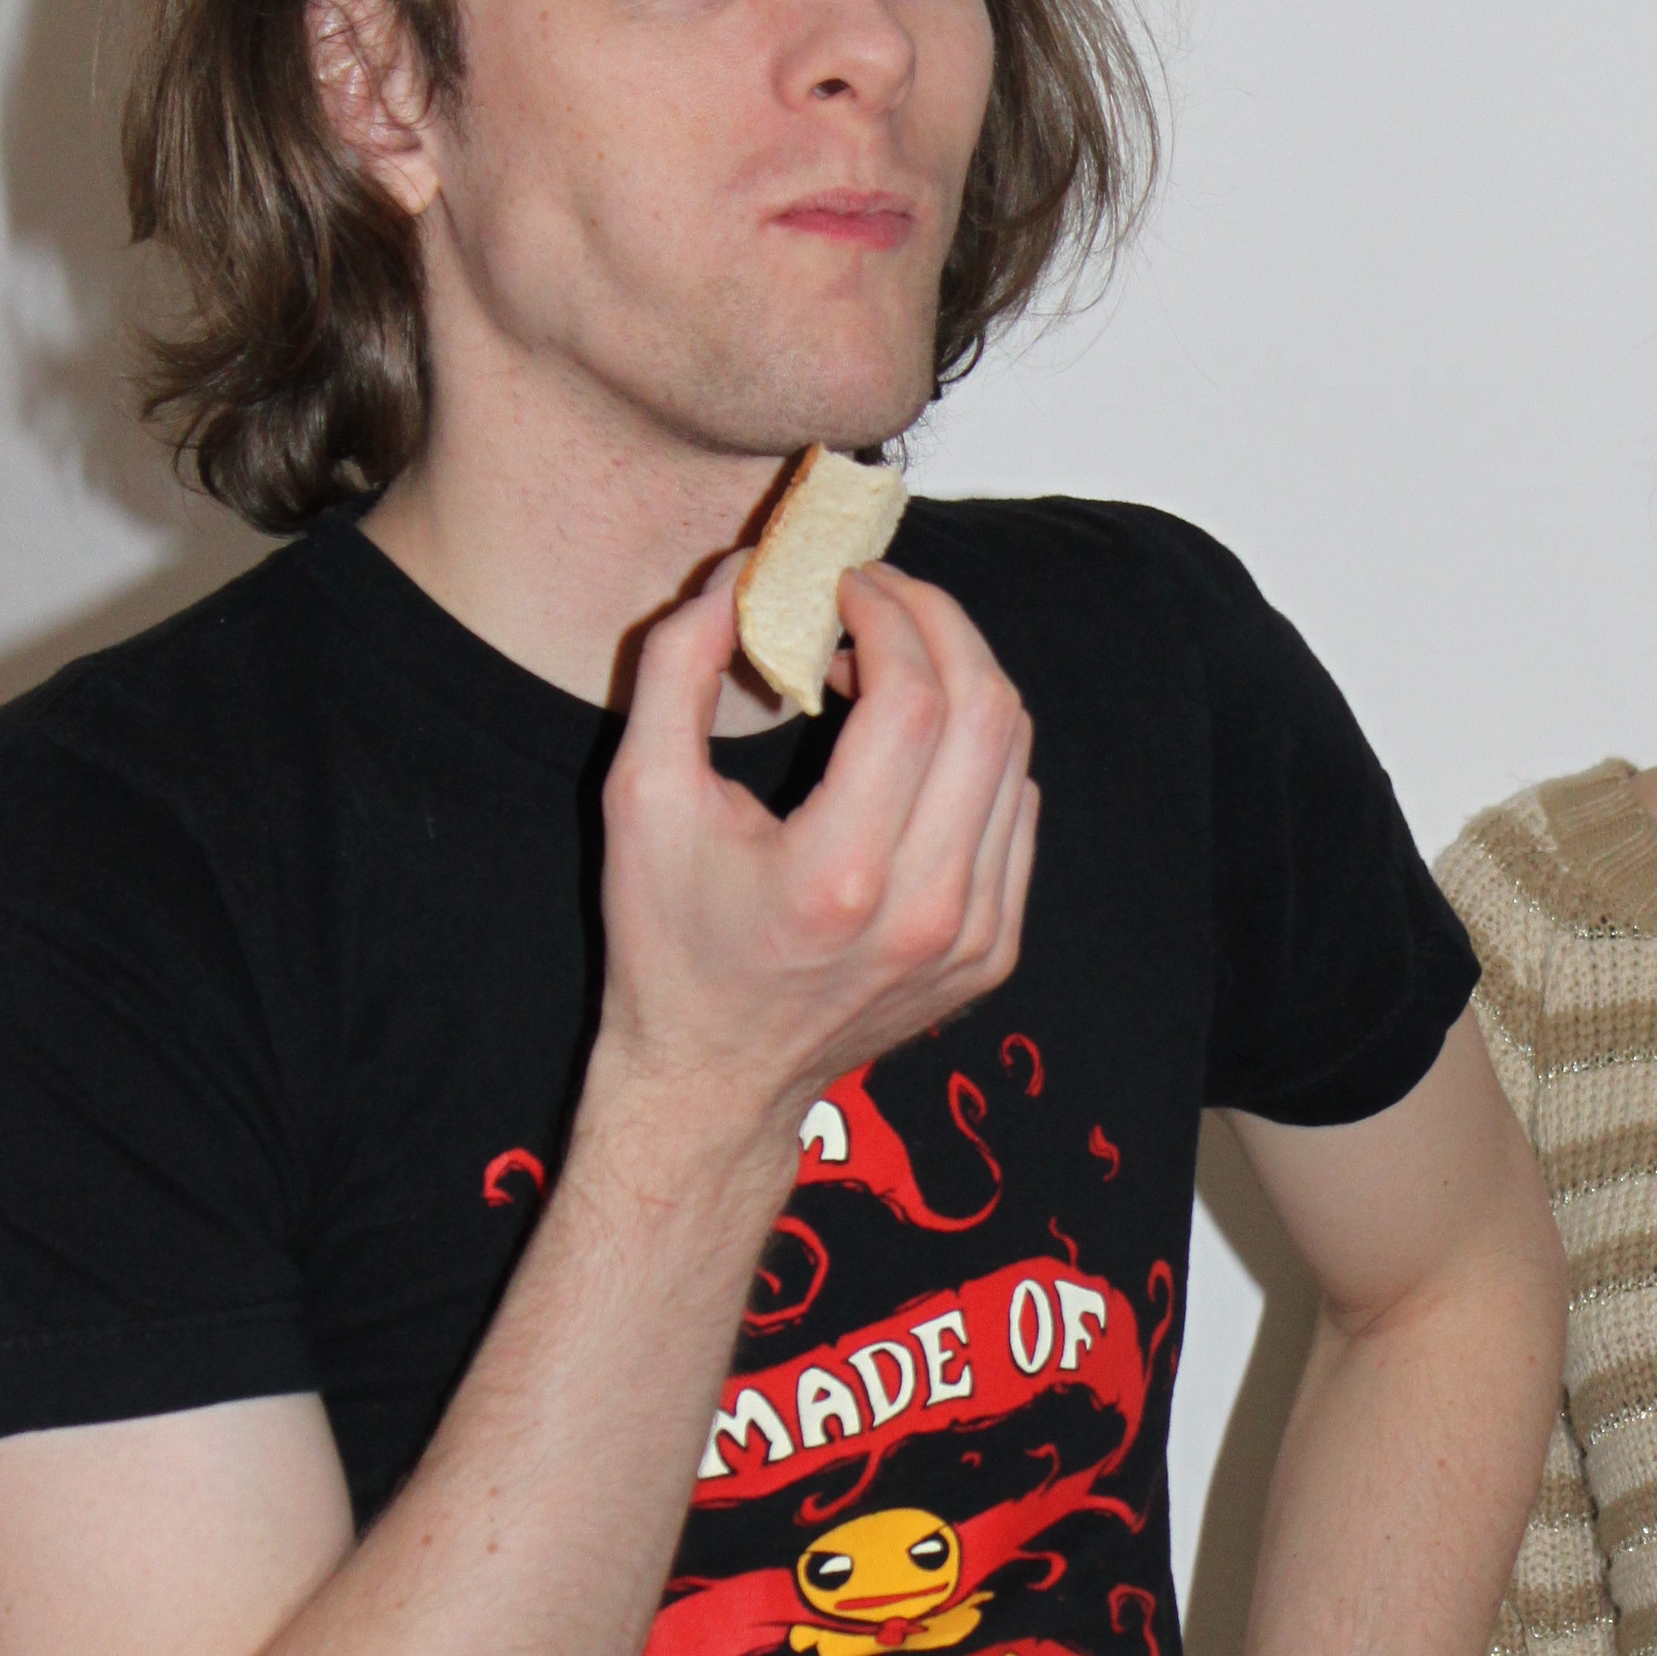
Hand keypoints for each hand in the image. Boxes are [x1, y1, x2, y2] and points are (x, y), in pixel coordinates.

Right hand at [594, 552, 1036, 1157]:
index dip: (888, 616)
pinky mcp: (996, 950)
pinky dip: (976, 751)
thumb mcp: (639, 800)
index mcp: (841, 877)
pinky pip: (1017, 811)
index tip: (844, 586)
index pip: (914, 700)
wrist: (717, 1080)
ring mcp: (976, 937)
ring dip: (960, 681)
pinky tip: (913, 742)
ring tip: (888, 662)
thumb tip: (744, 575)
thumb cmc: (668, 943)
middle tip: (882, 596)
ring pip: (1016, 756)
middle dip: (940, 625)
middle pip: (989, 713)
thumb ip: (677, 670)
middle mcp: (928, 912)